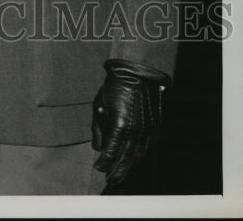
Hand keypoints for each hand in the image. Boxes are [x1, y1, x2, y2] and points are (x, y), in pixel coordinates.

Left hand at [92, 59, 169, 185]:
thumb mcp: (98, 104)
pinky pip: (147, 147)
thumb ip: (98, 128)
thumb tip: (98, 148)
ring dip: (128, 164)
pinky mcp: (154, 128)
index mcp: (119, 125)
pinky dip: (139, 154)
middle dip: (117, 171)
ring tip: (120, 169)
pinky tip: (133, 156)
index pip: (110, 153)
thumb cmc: (114, 87)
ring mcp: (146, 130)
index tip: (98, 168)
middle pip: (125, 160)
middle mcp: (135, 131)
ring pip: (137, 155)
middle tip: (111, 180)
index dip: (104, 163)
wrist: (137, 73)